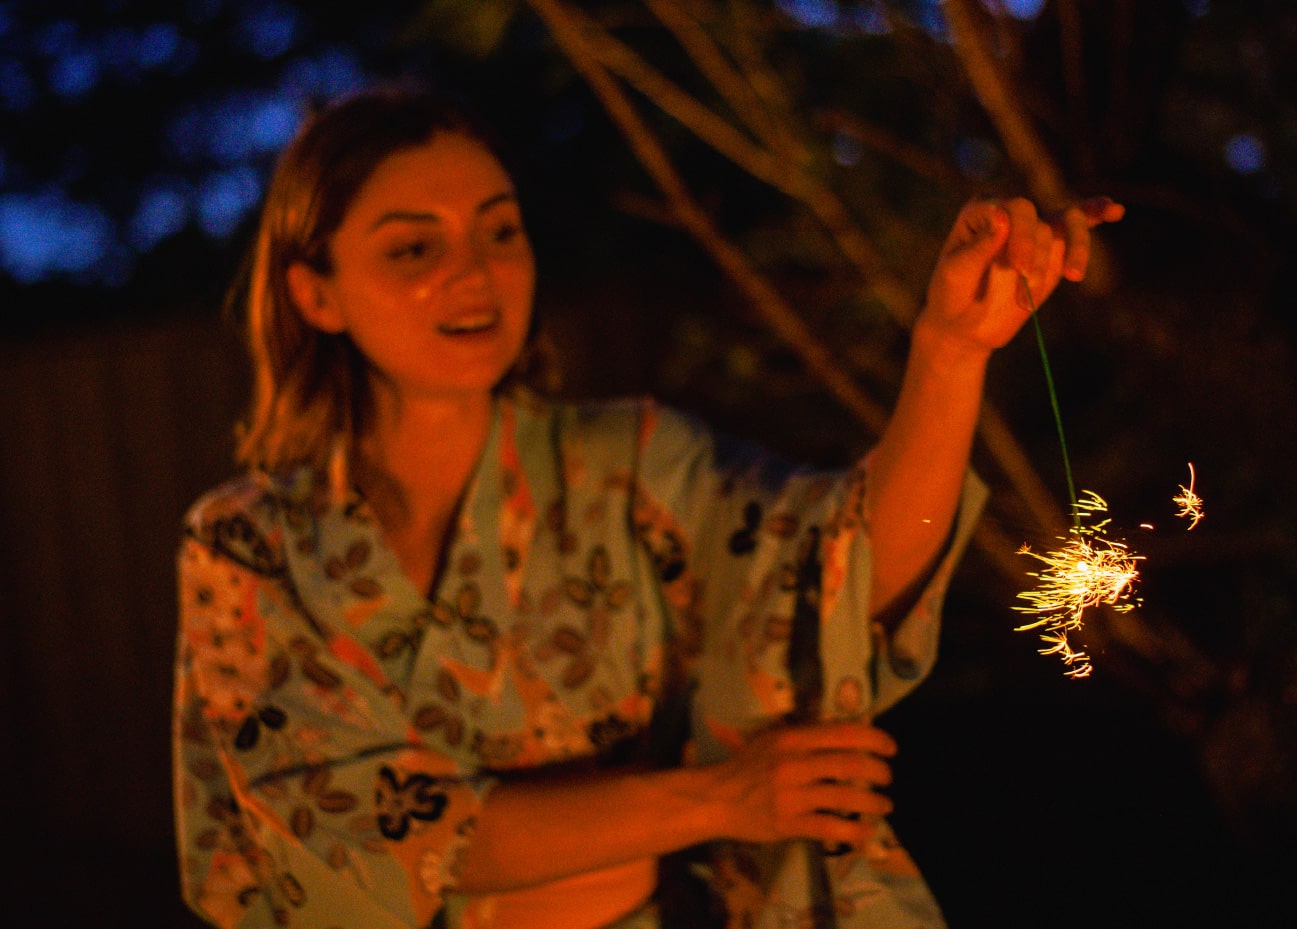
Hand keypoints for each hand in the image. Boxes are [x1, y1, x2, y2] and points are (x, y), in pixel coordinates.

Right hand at [704, 721, 896, 847]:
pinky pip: (830, 827)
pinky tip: (866, 832)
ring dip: (873, 802)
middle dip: (878, 772)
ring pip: (845, 797)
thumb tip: (850, 734)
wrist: (714, 798)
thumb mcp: (772, 739)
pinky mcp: (788, 823)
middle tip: (887, 778)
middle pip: (850, 764)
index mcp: (792, 738)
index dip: (874, 739)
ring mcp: (791, 795)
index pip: (843, 733)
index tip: (891, 748)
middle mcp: (793, 763)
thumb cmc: (746, 767)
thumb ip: (806, 737)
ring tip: (884, 805)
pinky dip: (854, 831)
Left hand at [920, 196, 1124, 352]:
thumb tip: (1003, 215)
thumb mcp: (955, 275)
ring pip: (1066, 223)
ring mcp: (1034, 231)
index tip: (1018, 268)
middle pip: (1037, 219)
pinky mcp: (1053, 249)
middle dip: (1037, 252)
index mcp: (982, 212)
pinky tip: (1115, 210)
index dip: (1021, 235)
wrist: (965, 327)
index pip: (1012, 209)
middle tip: (1026, 284)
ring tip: (1073, 276)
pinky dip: (1097, 214)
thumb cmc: (951, 297)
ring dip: (1071, 252)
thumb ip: (978, 248)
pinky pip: (1079, 226)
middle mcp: (1010, 215)